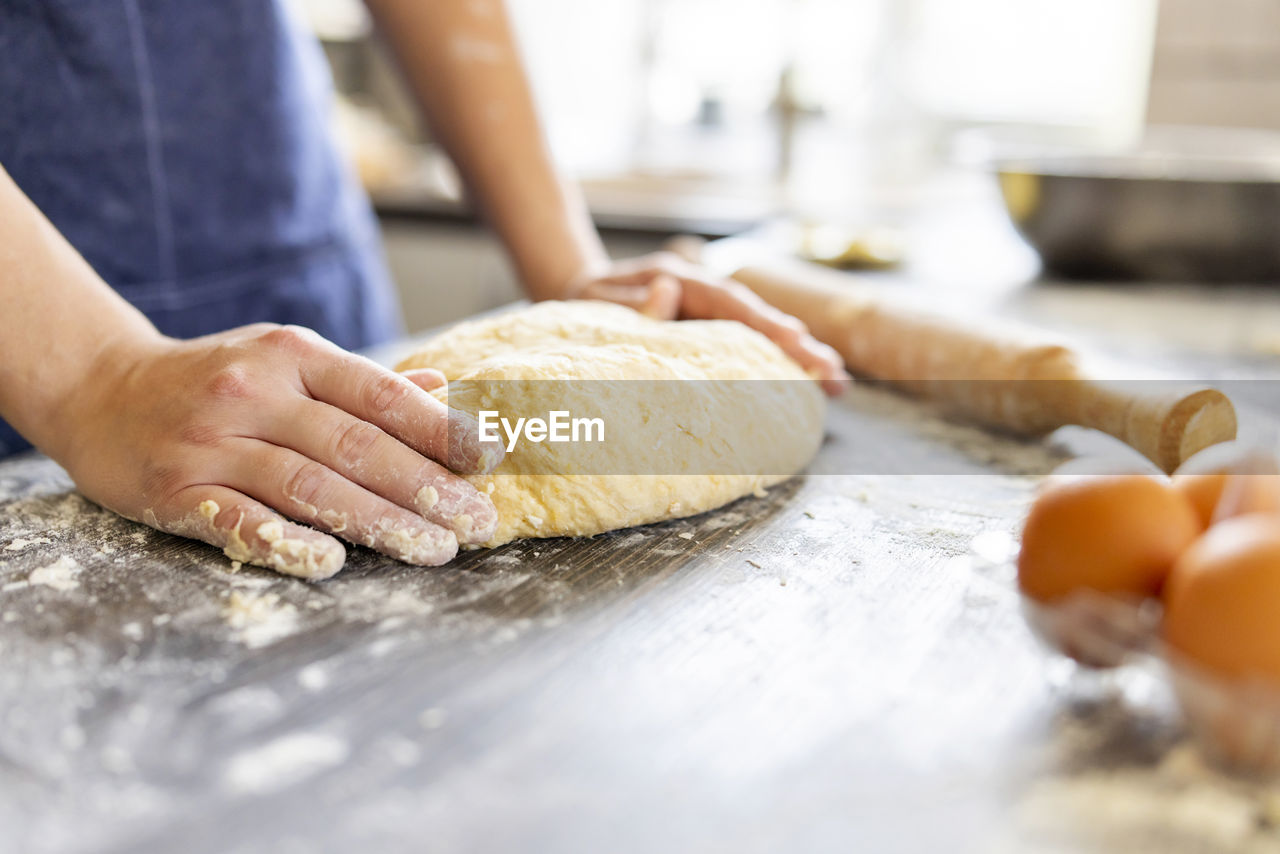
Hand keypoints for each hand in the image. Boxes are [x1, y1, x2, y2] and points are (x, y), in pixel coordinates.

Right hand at [49, 324, 502, 578]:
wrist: (98, 388)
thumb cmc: (214, 379)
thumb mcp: (287, 361)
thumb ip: (362, 384)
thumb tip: (444, 390)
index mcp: (294, 355)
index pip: (381, 394)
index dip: (440, 428)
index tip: (490, 459)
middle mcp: (256, 392)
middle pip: (355, 446)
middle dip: (426, 488)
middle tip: (477, 523)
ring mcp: (213, 442)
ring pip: (309, 486)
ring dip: (379, 522)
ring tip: (434, 550)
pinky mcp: (175, 490)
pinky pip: (238, 520)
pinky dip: (284, 542)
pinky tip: (330, 562)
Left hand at [567, 253, 849, 394]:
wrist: (580, 288)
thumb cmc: (587, 301)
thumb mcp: (597, 299)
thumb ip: (632, 300)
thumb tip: (669, 295)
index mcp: (679, 280)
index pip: (730, 304)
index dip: (766, 326)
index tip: (798, 345)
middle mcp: (703, 290)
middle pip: (758, 317)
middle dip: (799, 345)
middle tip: (835, 375)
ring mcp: (709, 306)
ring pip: (761, 329)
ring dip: (799, 353)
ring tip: (836, 380)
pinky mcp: (710, 323)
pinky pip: (750, 339)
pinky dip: (778, 356)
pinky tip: (806, 378)